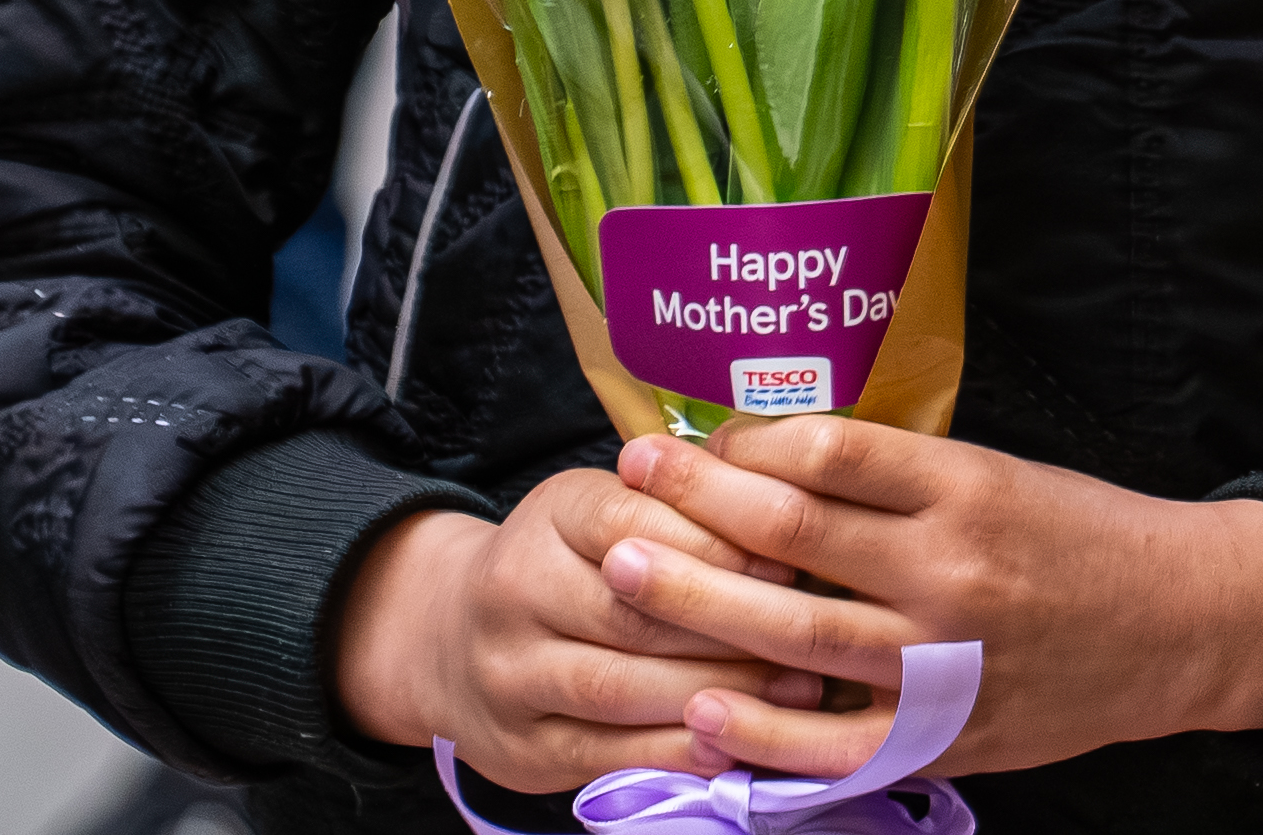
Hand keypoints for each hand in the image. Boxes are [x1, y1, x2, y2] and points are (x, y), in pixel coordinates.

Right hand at [329, 473, 824, 792]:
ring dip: (716, 692)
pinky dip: (674, 751)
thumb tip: (788, 509)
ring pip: (619, 687)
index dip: (719, 544)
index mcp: (551, 514)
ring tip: (796, 691)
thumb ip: (684, 509)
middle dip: (731, 626)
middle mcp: (515, 590)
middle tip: (812, 633)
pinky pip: (604, 753)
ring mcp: (509, 675)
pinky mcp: (520, 747)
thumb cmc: (572, 563)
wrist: (450, 637)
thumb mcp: (613, 508)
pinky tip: (734, 743)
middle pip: (632, 612)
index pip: (636, 522)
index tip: (792, 562)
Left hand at [605, 420, 1262, 779]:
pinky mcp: (945, 734)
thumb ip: (902, 481)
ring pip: (794, 632)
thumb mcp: (1004, 475)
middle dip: (695, 504)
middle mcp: (950, 568)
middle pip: (792, 532)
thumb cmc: (1083, 536)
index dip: (745, 443)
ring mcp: (944, 658)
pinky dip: (761, 732)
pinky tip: (701, 708)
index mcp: (967, 487)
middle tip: (628, 481)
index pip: (828, 451)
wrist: (1180, 622)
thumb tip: (776, 464)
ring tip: (627, 574)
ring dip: (698, 604)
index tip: (696, 438)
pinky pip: (833, 743)